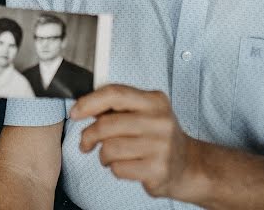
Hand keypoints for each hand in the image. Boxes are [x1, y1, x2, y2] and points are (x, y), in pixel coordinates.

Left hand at [69, 84, 197, 198]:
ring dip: (103, 155)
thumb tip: (82, 107)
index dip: (89, 102)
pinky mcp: (158, 169)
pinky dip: (114, 169)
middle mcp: (160, 120)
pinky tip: (126, 166)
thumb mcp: (144, 112)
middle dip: (89, 135)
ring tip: (111, 156)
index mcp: (154, 100)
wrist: (188, 165)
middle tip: (86, 142)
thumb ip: (116, 107)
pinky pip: (118, 168)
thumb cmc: (156, 136)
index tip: (74, 113)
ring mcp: (161, 146)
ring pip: (109, 148)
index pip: (114, 93)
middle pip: (107, 124)